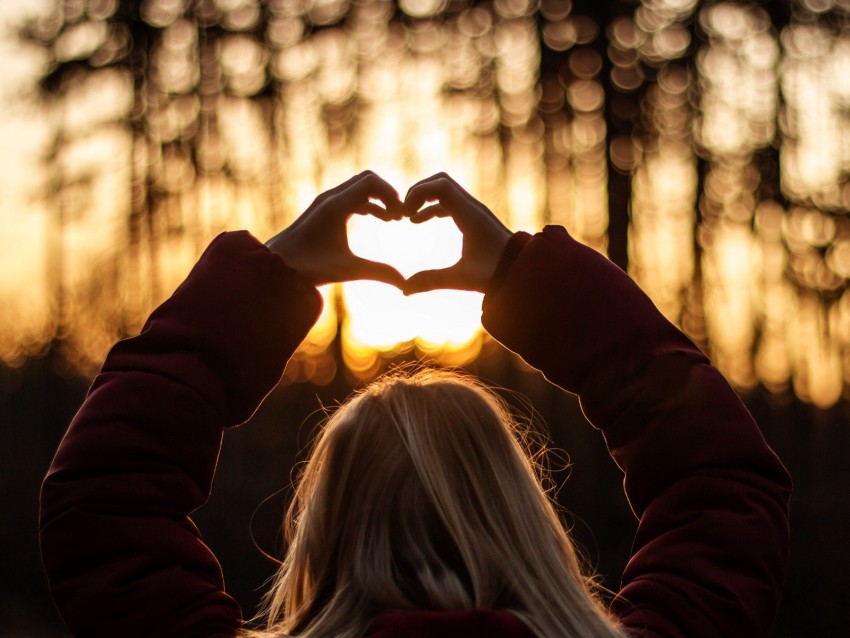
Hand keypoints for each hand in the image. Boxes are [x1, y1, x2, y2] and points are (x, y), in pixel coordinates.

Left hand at [266, 171, 404, 287]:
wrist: (274, 267)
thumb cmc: (308, 268)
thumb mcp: (347, 270)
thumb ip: (378, 273)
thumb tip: (405, 284)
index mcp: (336, 206)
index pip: (371, 182)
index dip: (391, 194)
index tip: (401, 215)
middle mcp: (330, 198)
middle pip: (367, 180)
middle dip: (387, 194)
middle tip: (399, 216)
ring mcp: (324, 203)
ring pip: (358, 188)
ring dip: (378, 199)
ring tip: (392, 220)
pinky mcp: (322, 210)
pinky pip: (350, 197)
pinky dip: (367, 203)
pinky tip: (377, 220)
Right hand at [402, 173, 511, 293]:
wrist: (524, 271)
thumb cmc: (496, 274)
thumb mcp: (462, 278)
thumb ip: (432, 281)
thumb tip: (404, 289)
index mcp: (470, 215)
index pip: (441, 186)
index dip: (418, 193)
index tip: (404, 213)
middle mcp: (473, 207)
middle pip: (441, 181)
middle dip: (418, 192)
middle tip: (403, 212)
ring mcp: (475, 211)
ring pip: (445, 190)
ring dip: (424, 199)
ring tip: (407, 217)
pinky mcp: (475, 218)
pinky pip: (449, 202)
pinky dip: (432, 207)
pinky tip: (418, 221)